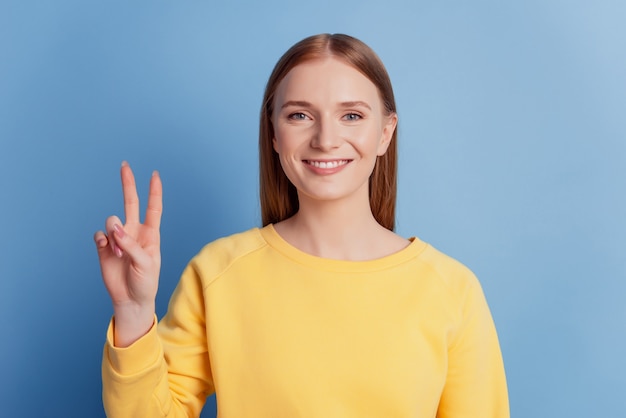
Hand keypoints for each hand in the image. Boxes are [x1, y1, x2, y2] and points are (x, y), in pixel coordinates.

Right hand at [94, 161, 162, 346]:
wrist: (131, 300)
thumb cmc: (145, 282)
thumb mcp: (145, 263)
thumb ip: (131, 244)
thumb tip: (114, 227)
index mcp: (150, 234)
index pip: (153, 208)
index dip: (154, 192)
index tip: (155, 174)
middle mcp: (134, 232)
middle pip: (130, 203)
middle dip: (128, 184)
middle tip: (125, 165)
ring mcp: (118, 239)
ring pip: (112, 220)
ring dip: (114, 232)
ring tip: (119, 252)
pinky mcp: (104, 248)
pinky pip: (99, 235)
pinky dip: (102, 239)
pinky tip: (107, 247)